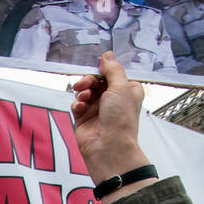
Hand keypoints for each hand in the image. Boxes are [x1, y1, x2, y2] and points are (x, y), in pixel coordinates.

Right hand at [70, 52, 150, 185]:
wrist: (108, 147)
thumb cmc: (121, 119)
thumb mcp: (121, 87)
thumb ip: (113, 70)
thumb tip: (107, 56)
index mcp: (126, 90)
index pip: (112, 73)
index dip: (103, 70)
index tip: (97, 69)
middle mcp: (112, 99)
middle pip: (96, 80)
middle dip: (89, 80)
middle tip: (84, 84)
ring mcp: (97, 109)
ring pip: (85, 90)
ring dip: (82, 90)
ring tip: (83, 96)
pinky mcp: (84, 118)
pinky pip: (76, 104)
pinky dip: (76, 103)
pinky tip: (79, 106)